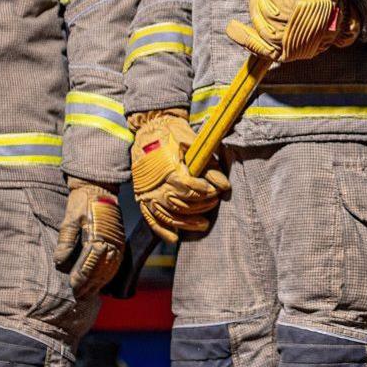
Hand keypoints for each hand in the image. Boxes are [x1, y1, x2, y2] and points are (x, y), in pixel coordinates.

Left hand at [54, 179, 123, 297]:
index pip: (89, 262)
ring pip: (110, 268)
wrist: (99, 187)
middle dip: (90, 284)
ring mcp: (118, 241)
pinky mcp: (119, 241)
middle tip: (79, 296)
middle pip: (101, 269)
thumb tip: (60, 262)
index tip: (73, 287)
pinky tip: (102, 281)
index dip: (81, 276)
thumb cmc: (82, 202)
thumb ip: (66, 241)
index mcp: (98, 234)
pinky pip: (116, 262)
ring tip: (89, 293)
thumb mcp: (70, 219)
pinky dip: (109, 274)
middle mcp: (111, 240)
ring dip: (100, 282)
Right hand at [128, 110, 229, 243]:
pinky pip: (151, 219)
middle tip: (214, 203)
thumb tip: (225, 185)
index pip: (190, 189)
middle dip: (201, 207)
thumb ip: (209, 165)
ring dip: (187, 223)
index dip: (206, 193)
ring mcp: (146, 193)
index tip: (217, 192)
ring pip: (168, 215)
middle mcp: (155, 184)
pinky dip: (162, 231)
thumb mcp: (193, 143)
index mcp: (168, 169)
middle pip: (181, 204)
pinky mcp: (142, 197)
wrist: (150, 128)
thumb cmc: (174, 133)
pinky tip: (174, 238)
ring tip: (203, 224)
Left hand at [224, 0, 357, 62]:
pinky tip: (233, 27)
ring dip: (255, 8)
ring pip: (262, 26)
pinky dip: (244, 38)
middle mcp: (298, 32)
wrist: (341, 25)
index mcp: (308, 12)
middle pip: (268, 10)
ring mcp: (290, 45)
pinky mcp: (283, 54)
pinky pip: (259, 48)